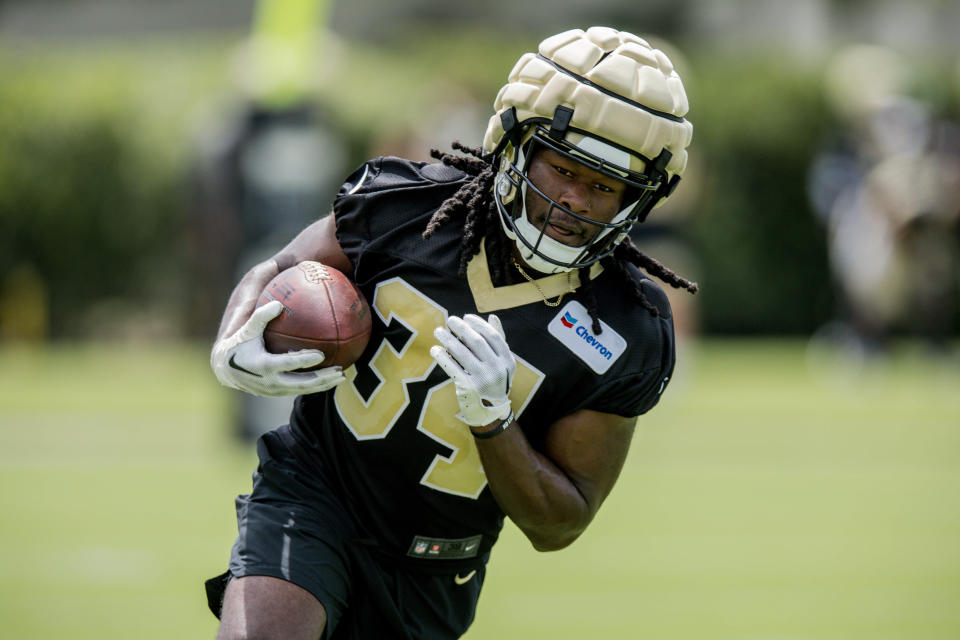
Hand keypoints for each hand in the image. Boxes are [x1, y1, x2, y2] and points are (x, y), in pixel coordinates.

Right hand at [210, 300, 345, 396]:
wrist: (225, 369)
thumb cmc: (239, 343)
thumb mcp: (247, 329)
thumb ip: (261, 316)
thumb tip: (279, 303)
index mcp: (264, 365)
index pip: (288, 364)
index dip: (304, 360)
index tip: (321, 354)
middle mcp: (270, 381)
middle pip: (301, 383)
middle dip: (322, 379)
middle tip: (339, 371)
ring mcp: (274, 390)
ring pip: (302, 390)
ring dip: (322, 385)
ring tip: (341, 376)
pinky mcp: (276, 393)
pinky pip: (299, 390)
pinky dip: (314, 386)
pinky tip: (329, 378)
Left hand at [430, 314, 515, 426]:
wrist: (491, 412)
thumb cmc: (494, 381)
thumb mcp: (502, 363)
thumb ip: (498, 340)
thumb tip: (492, 317)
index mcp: (507, 361)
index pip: (492, 336)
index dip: (478, 324)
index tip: (466, 317)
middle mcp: (497, 369)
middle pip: (477, 342)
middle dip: (461, 328)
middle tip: (450, 320)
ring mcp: (483, 380)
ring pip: (462, 354)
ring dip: (448, 340)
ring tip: (438, 332)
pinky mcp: (468, 389)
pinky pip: (452, 369)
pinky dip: (443, 358)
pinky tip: (436, 350)